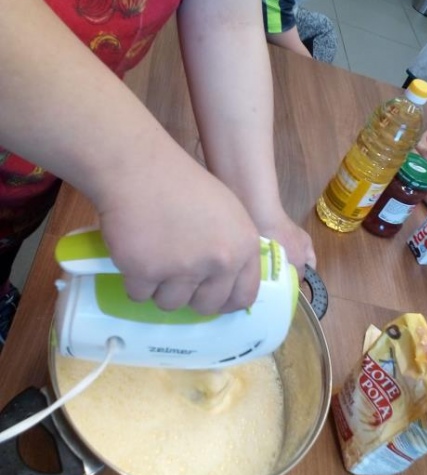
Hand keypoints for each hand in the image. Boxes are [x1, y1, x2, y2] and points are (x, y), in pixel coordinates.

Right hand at [97, 155, 261, 315]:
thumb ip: (233, 247)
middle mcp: (220, 261)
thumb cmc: (182, 184)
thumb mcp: (227, 211)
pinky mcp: (148, 272)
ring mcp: (184, 269)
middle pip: (206, 306)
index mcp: (244, 246)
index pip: (244, 295)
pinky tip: (135, 254)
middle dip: (190, 297)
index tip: (211, 299)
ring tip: (153, 258)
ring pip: (170, 303)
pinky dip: (134, 280)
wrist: (140, 169)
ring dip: (159, 289)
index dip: (225, 302)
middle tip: (176, 278)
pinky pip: (140, 295)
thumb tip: (228, 281)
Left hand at [256, 208, 315, 279]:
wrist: (264, 219)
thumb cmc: (285, 239)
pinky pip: (269, 255)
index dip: (307, 278)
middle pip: (295, 263)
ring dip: (276, 268)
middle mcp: (295, 242)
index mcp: (307, 245)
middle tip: (282, 284)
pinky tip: (261, 268)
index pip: (311, 265)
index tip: (297, 288)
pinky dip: (266, 261)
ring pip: (281, 260)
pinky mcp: (267, 238)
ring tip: (271, 278)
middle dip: (289, 273)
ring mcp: (281, 239)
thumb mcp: (298, 259)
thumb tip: (297, 281)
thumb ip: (300, 272)